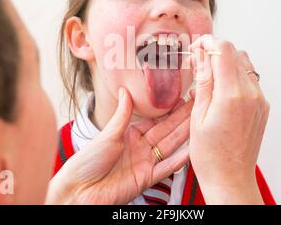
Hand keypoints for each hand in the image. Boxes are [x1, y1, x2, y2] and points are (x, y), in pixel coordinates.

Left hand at [47, 87, 191, 203]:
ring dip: (185, 135)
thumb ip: (122, 114)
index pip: (156, 120)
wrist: (80, 190)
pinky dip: (179, 160)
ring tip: (200, 122)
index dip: (171, 110)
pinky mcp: (146, 179)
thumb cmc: (87, 161)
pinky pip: (166, 168)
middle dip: (183, 119)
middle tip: (199, 106)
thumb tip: (125, 90)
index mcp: (130, 135)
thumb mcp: (108, 134)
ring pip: (170, 146)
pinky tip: (192, 149)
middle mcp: (140, 148)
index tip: (184, 98)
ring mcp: (145, 163)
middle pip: (166, 131)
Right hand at [187, 34, 269, 203]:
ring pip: (244, 64)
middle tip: (198, 62)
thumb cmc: (211, 155)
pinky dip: (234, 76)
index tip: (196, 46)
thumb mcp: (198, 115)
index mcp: (232, 95)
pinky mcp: (263, 106)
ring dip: (226, 62)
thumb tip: (201, 54)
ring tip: (208, 77)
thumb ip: (202, 80)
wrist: (231, 179)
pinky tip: (220, 91)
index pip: (224, 49)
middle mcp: (251, 94)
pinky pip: (250, 79)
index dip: (208, 42)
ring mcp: (260, 100)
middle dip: (215, 51)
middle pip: (236, 53)